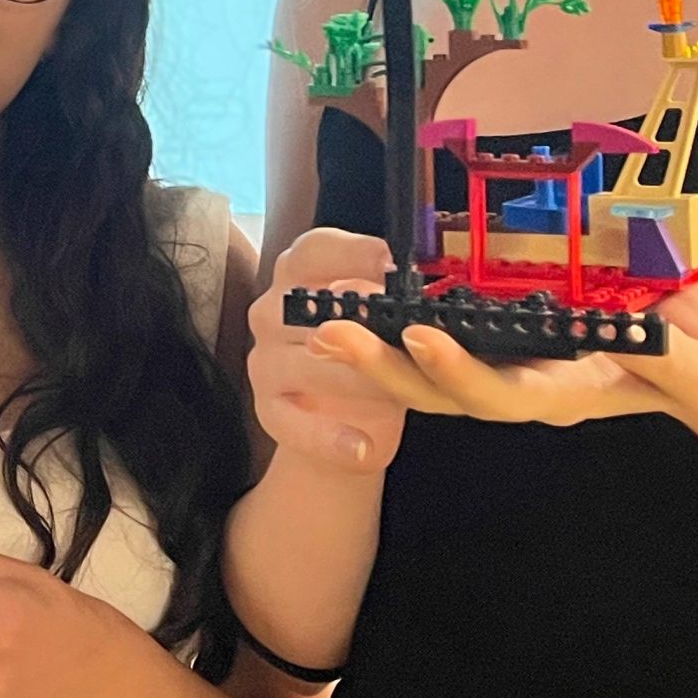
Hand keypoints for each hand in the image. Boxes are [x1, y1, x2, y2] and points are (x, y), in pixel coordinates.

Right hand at [248, 229, 410, 472]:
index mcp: (299, 273)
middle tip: (401, 331)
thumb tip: (431, 282)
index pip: (314, 249)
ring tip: (396, 392)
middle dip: (354, 319)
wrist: (342, 413)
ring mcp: (266, 360)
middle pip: (304, 306)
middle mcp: (273, 311)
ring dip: (354, 379)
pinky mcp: (269, 408)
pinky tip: (362, 447)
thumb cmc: (369, 347)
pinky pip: (291, 423)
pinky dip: (328, 437)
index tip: (393, 263)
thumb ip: (391, 296)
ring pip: (304, 365)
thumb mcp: (380, 314)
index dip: (352, 252)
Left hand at [310, 277, 697, 424]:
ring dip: (377, 347)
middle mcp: (523, 384)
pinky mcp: (505, 334)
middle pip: (441, 389)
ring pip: (429, 367)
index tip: (421, 337)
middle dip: (385, 367)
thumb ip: (669, 354)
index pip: (500, 392)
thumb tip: (647, 336)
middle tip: (329, 336)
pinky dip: (400, 323)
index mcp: (562, 393)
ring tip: (324, 322)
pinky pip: (444, 336)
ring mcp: (509, 362)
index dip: (459, 370)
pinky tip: (360, 301)